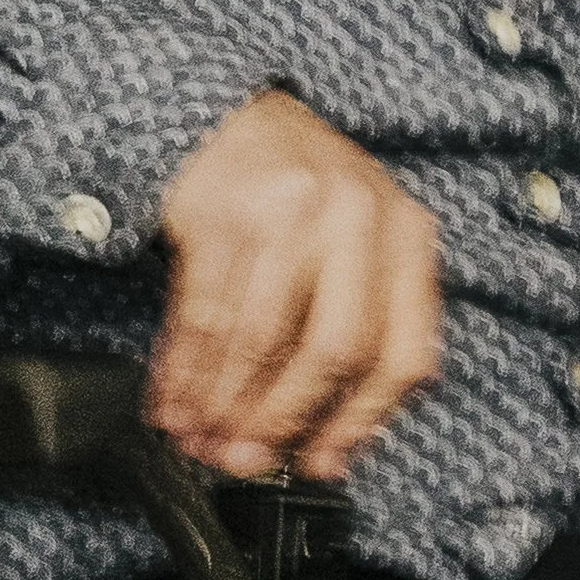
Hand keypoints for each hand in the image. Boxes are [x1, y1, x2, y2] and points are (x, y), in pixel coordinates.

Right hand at [147, 89, 441, 478]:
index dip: (360, 421)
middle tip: (247, 458)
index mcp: (406, 234)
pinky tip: (173, 403)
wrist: (229, 118)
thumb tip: (341, 436)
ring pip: (260, 341)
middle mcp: (356, 218)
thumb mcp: (363, 242)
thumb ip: (369, 322)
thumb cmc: (302, 194)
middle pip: (333, 351)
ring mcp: (288, 211)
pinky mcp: (221, 213)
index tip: (323, 462)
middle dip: (283, 419)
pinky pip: (202, 318)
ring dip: (224, 406)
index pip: (402, 351)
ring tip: (202, 439)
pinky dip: (184, 374)